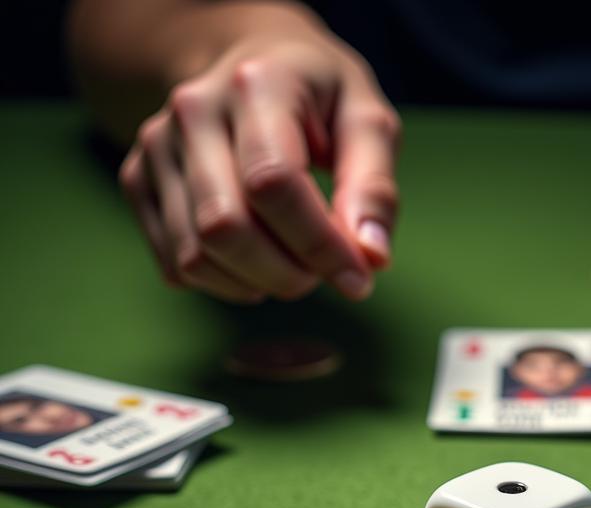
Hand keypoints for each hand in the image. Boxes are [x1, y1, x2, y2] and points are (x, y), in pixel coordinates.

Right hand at [119, 27, 399, 302]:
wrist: (254, 62)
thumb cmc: (320, 99)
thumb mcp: (367, 123)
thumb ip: (374, 189)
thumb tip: (370, 257)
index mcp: (256, 85)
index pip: (273, 184)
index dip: (319, 245)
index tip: (358, 277)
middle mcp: (193, 110)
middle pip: (225, 228)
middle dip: (286, 273)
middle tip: (322, 272)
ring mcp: (157, 146)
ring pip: (196, 256)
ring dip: (257, 284)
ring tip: (293, 264)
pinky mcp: (139, 180)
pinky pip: (177, 267)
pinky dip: (226, 285)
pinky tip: (257, 263)